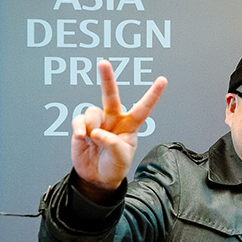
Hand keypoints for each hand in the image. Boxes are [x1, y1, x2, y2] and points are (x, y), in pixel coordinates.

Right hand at [71, 60, 166, 201]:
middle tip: (103, 63)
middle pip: (111, 96)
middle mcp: (114, 120)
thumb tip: (98, 133)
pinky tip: (82, 138)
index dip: (153, 95)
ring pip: (93, 111)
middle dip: (107, 79)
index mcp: (130, 126)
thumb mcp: (121, 159)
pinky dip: (79, 128)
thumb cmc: (115, 166)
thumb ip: (113, 145)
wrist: (97, 177)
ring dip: (92, 125)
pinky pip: (79, 120)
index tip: (163, 80)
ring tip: (93, 140)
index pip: (143, 108)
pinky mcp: (82, 126)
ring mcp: (98, 122)